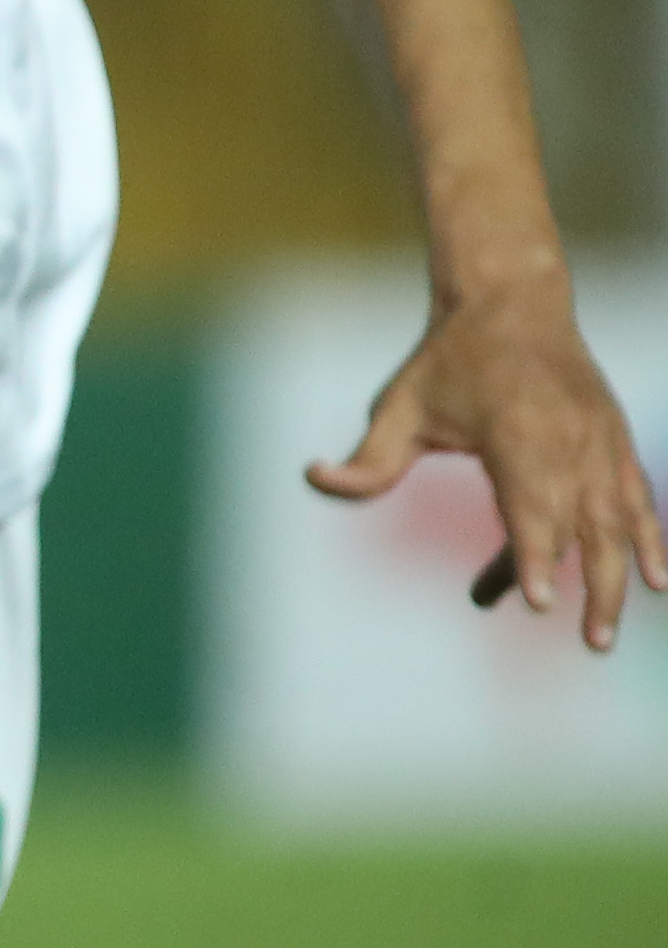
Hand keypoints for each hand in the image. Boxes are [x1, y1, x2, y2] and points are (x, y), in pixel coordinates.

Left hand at [307, 292, 666, 650]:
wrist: (513, 304)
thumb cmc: (449, 360)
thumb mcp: (400, 404)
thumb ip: (367, 457)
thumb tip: (313, 476)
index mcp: (515, 434)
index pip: (529, 506)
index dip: (533, 556)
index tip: (537, 602)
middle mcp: (566, 442)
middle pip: (584, 528)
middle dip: (589, 588)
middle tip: (586, 643)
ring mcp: (599, 443)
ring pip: (618, 523)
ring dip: (618, 580)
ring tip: (601, 636)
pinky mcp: (617, 443)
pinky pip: (640, 500)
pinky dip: (652, 540)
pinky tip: (659, 582)